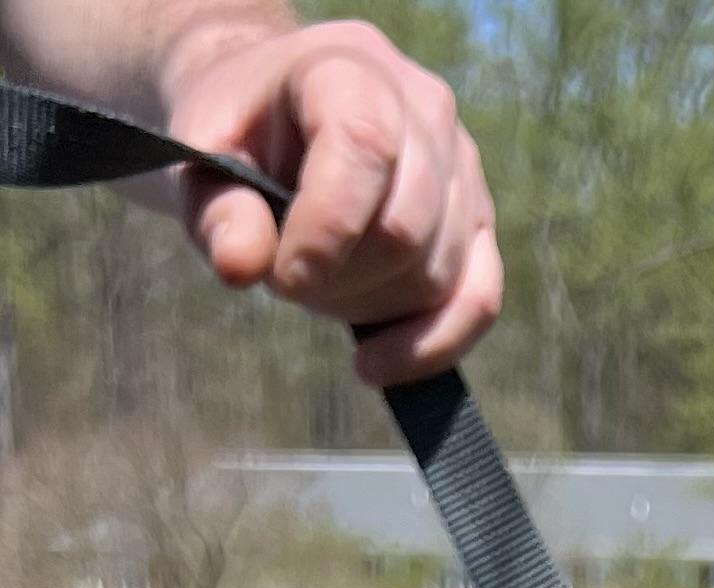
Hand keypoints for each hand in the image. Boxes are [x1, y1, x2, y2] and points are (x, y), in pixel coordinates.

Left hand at [154, 15, 501, 383]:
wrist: (274, 122)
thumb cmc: (239, 138)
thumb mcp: (202, 161)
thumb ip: (216, 210)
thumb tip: (240, 266)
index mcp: (348, 64)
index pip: (364, 145)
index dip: (328, 228)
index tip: (283, 279)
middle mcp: (422, 106)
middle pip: (406, 226)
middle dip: (341, 278)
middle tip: (288, 279)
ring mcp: (461, 165)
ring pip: (438, 272)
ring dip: (370, 307)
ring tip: (320, 287)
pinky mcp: (477, 222)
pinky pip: (479, 299)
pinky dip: (431, 346)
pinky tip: (376, 365)